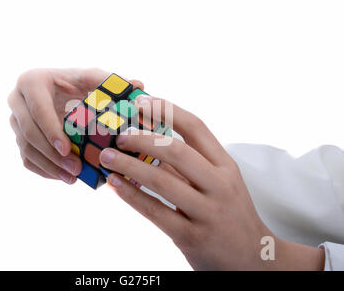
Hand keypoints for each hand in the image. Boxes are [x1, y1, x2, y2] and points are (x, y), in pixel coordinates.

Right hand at [7, 68, 143, 183]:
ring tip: (73, 178)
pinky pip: (27, 159)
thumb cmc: (82, 84)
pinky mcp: (20, 138)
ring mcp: (16, 121)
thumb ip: (113, 81)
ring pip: (26, 148)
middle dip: (52, 155)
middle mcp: (17, 100)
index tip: (68, 150)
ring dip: (50, 166)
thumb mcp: (95, 79)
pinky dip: (45, 171)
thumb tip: (138, 84)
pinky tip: (65, 177)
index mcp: (32, 81)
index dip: (51, 130)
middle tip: (75, 169)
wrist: (66, 93)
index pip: (37, 109)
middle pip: (28, 132)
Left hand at [99, 95, 324, 269]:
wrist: (253, 259)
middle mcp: (219, 185)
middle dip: (143, 138)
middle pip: (177, 151)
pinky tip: (115, 185)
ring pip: (162, 181)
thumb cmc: (230, 214)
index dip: (167, 110)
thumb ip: (191, 165)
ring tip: (107, 157)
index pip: (196, 128)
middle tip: (119, 134)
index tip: (142, 102)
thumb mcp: (221, 183)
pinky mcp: (192, 236)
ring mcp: (207, 211)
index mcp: (225, 166)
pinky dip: (131, 195)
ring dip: (129, 166)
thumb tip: (150, 142)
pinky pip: (155, 211)